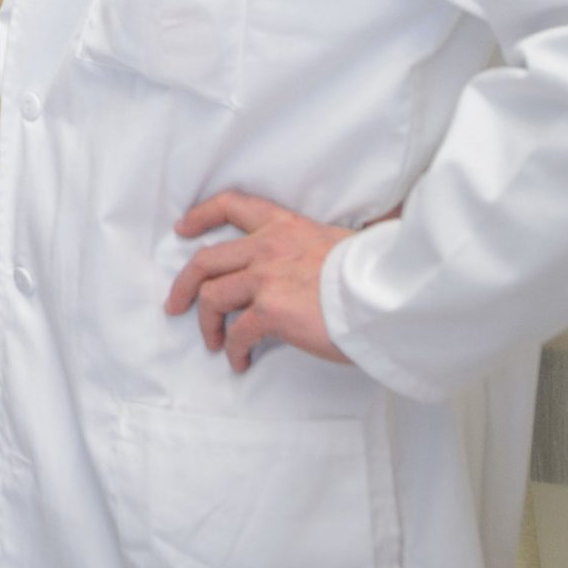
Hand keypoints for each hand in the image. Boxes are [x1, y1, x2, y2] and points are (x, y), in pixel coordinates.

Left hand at [165, 191, 359, 372]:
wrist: (392, 295)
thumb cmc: (378, 274)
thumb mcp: (344, 243)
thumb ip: (320, 245)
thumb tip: (330, 254)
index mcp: (286, 226)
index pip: (232, 205)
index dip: (201, 215)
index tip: (182, 228)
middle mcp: (268, 247)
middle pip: (205, 260)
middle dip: (184, 285)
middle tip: (176, 305)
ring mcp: (266, 278)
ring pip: (212, 297)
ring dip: (207, 323)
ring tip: (213, 343)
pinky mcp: (271, 311)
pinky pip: (236, 333)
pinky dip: (232, 349)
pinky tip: (241, 361)